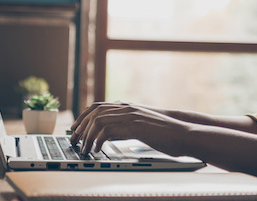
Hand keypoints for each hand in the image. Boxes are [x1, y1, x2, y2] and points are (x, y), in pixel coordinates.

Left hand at [69, 102, 190, 155]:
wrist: (182, 133)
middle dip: (81, 126)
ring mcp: (130, 116)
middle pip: (94, 112)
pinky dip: (99, 140)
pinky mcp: (134, 126)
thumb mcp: (139, 127)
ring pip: (99, 120)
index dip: (83, 116)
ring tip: (84, 148)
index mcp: (127, 107)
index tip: (74, 128)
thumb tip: (107, 134)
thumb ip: (123, 127)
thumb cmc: (163, 133)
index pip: (97, 106)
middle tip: (74, 140)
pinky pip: (109, 130)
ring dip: (88, 135)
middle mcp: (126, 108)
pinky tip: (97, 149)